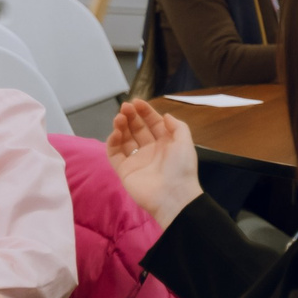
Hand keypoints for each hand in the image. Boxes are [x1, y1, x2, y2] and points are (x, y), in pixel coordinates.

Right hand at [106, 100, 203, 228]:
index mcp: (165, 143)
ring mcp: (136, 160)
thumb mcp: (185, 143)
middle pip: (136, 128)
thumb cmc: (180, 168)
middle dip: (131, 116)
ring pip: (124, 138)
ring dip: (121, 126)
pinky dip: (113, 141)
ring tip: (119, 118)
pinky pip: (115, 153)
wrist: (173, 196)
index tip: (136, 102)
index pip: (152, 123)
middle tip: (125, 107)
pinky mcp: (123, 169)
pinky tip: (116, 132)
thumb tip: (165, 115)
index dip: (145, 112)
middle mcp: (150, 150)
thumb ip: (177, 126)